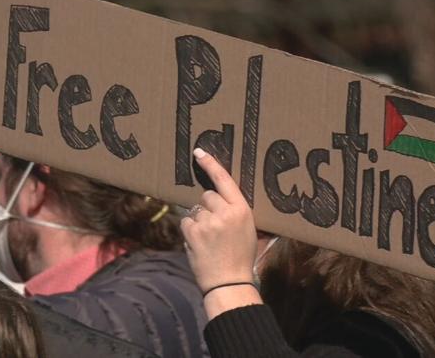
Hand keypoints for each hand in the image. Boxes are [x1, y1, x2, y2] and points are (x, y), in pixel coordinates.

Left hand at [181, 148, 260, 316]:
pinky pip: (186, 223)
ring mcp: (208, 222)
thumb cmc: (240, 257)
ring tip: (208, 240)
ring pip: (195, 211)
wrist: (229, 283)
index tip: (199, 152)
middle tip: (214, 228)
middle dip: (207, 208)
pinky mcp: (193, 232)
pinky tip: (199, 244)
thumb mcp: (248, 231)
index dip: (211, 164)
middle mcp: (225, 212)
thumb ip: (235, 212)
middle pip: (206, 196)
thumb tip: (220, 199)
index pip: (224, 180)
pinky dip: (190, 232)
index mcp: (242, 210)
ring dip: (198, 222)